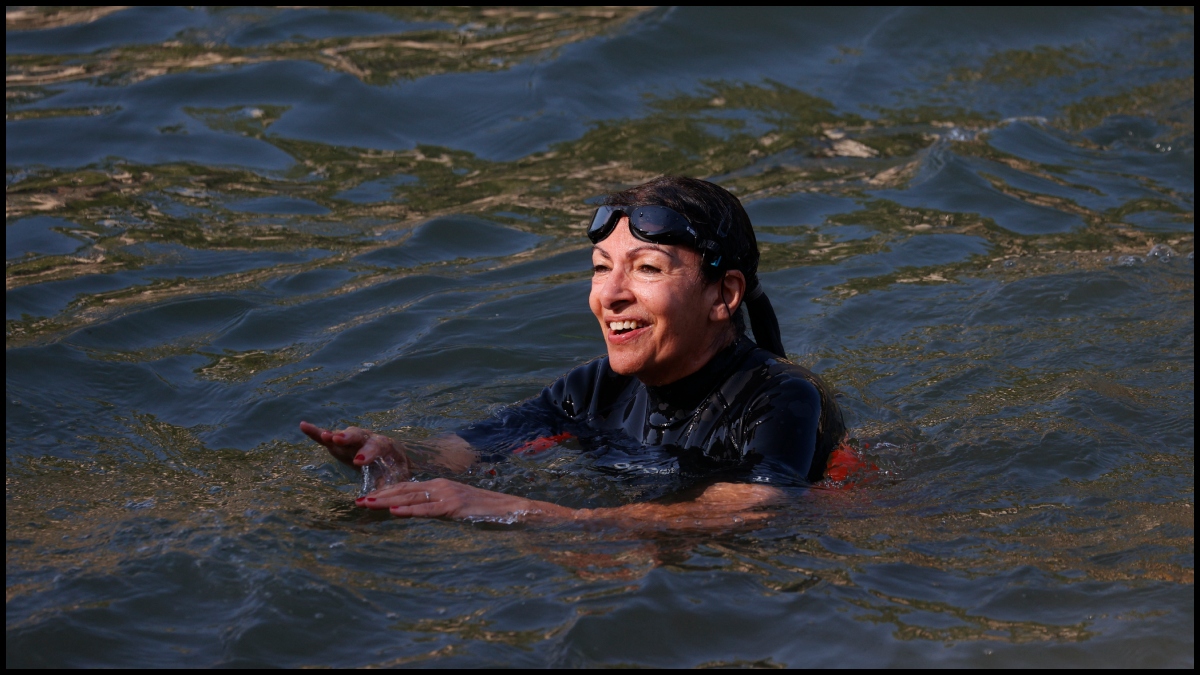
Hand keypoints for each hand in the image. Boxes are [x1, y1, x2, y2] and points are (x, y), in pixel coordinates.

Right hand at [299, 421, 410, 478]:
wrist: (392, 458)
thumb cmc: (395, 469)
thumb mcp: (396, 479)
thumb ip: (385, 488)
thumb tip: (368, 501)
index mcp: (385, 446)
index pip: (377, 447)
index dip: (368, 453)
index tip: (359, 461)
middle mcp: (368, 439)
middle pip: (359, 435)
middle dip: (349, 437)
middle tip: (338, 439)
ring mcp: (353, 440)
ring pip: (344, 435)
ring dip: (334, 435)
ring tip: (325, 436)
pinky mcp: (340, 443)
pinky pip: (327, 437)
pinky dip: (316, 432)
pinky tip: (303, 426)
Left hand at [355, 478, 573, 520]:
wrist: (514, 509)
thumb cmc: (487, 513)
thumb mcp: (458, 510)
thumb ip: (439, 510)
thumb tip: (419, 516)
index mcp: (441, 486)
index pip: (407, 487)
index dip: (386, 492)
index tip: (367, 497)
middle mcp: (442, 486)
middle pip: (404, 490)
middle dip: (379, 495)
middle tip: (356, 501)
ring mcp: (448, 495)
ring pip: (411, 497)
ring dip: (386, 501)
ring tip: (366, 503)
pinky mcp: (455, 507)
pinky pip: (428, 510)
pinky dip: (409, 510)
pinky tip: (394, 512)